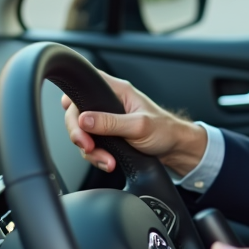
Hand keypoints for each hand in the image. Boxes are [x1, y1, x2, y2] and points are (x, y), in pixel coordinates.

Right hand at [61, 69, 206, 177]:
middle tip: (88, 146)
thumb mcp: (138, 126)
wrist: (176, 150)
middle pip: (76, 113)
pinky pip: (91, 146)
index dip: (72, 99)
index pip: (85, 85)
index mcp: (117, 91)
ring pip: (83, 134)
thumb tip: (84, 120)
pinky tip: (109, 163)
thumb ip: (110, 123)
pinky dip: (97, 157)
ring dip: (90, 151)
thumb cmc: (165, 130)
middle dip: (79, 133)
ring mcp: (107, 122)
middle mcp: (109, 104)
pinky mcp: (108, 137)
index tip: (74, 118)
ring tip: (107, 160)